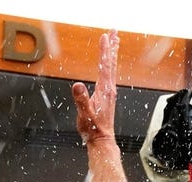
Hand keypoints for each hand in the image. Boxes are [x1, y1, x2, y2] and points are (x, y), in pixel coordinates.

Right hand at [71, 30, 119, 145]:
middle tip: (114, 32)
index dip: (104, 51)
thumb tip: (77, 85)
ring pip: (111, 68)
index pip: (104, 66)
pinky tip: (108, 64)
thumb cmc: (93, 128)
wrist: (101, 139)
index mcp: (104, 90)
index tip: (105, 37)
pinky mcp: (107, 95)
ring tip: (114, 42)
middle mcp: (109, 89)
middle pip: (111, 63)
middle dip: (112, 46)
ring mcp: (109, 92)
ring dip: (112, 53)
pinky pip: (109, 74)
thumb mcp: (85, 114)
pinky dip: (109, 64)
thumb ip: (81, 100)